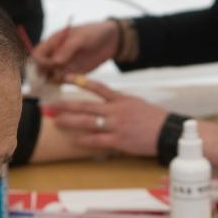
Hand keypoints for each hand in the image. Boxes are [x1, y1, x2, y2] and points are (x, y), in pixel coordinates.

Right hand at [31, 20, 117, 78]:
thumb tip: (55, 62)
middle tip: (50, 81)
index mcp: (53, 41)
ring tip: (58, 84)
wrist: (110, 40)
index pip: (37, 54)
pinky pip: (61, 81)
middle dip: (42, 75)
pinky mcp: (71, 73)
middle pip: (40, 67)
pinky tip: (66, 85)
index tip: (51, 66)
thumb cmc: (94, 33)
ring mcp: (62, 64)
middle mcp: (54, 54)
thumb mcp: (81, 38)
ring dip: (50, 82)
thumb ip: (68, 49)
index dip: (39, 62)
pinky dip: (60, 84)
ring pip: (49, 76)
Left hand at [47, 77, 167, 156]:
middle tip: (50, 105)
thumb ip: (121, 104)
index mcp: (121, 99)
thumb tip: (108, 105)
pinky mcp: (118, 140)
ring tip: (56, 121)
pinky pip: (97, 140)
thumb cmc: (155, 119)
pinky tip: (74, 140)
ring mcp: (116, 125)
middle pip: (85, 105)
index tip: (66, 77)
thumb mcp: (137, 104)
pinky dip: (84, 140)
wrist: (167, 132)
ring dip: (70, 121)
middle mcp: (115, 110)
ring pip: (87, 122)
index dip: (80, 81)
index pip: (97, 87)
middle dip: (66, 105)